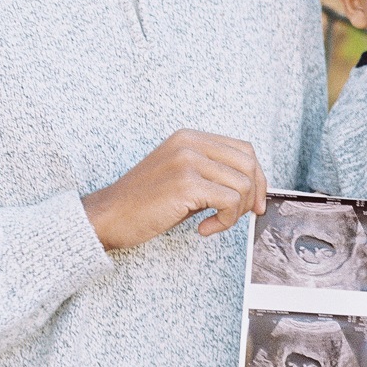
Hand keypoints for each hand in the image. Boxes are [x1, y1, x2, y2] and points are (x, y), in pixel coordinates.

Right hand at [82, 130, 266, 250]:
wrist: (108, 216)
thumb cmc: (145, 202)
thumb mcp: (183, 176)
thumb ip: (214, 172)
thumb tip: (255, 187)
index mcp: (190, 138)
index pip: (244, 150)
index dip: (258, 178)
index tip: (255, 202)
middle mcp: (190, 144)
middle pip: (249, 165)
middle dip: (253, 195)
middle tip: (239, 216)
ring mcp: (187, 161)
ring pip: (243, 184)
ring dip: (236, 212)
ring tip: (215, 222)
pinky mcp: (186, 184)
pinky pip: (230, 202)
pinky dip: (225, 221)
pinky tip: (204, 228)